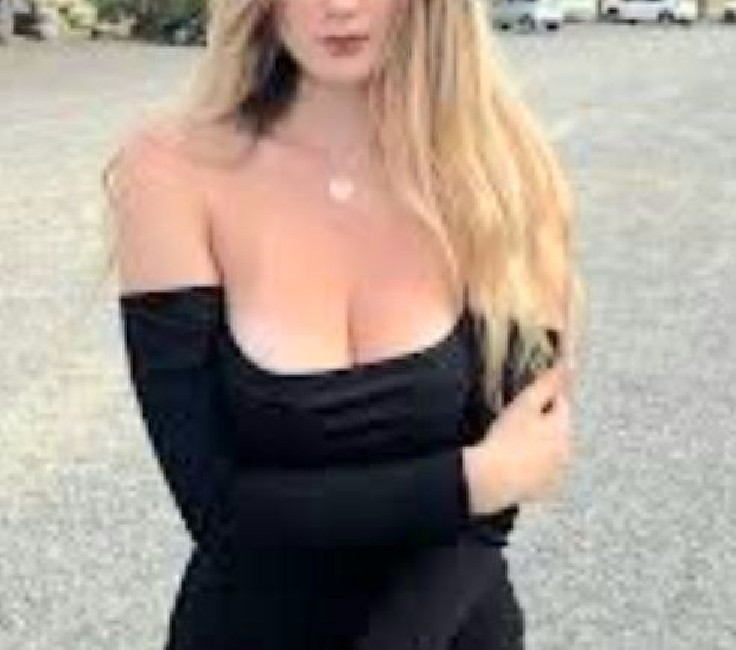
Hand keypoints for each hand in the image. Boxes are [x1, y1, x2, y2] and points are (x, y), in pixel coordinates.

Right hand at [463, 361, 572, 514]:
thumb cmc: (505, 438)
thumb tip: (569, 363)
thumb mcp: (524, 404)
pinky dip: (531, 466)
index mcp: (563, 428)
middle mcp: (566, 451)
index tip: (522, 404)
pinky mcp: (544, 489)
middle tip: (513, 425)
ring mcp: (556, 473)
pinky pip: (541, 471)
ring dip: (537, 446)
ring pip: (549, 450)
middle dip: (541, 424)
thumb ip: (548, 383)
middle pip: (556, 428)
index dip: (541, 400)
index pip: (560, 404)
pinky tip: (512, 464)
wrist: (490, 480)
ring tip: (510, 445)